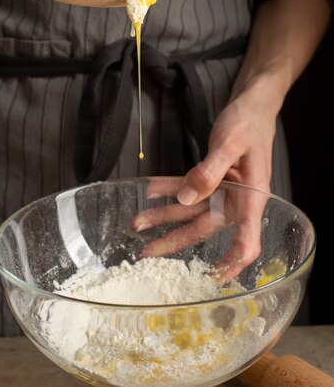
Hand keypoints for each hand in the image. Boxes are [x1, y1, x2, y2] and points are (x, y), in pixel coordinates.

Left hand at [133, 85, 275, 279]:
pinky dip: (170, 188)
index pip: (246, 241)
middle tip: (146, 253)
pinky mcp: (213, 178)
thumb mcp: (229, 144)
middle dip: (174, 240)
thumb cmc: (248, 124)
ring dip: (164, 215)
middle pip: (204, 227)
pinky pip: (188, 186)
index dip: (231, 263)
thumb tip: (187, 197)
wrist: (251, 108)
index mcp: (250, 198)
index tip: (212, 280)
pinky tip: (150, 190)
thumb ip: (209, 171)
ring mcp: (224, 191)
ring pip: (191, 209)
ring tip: (137, 222)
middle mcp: (237, 200)